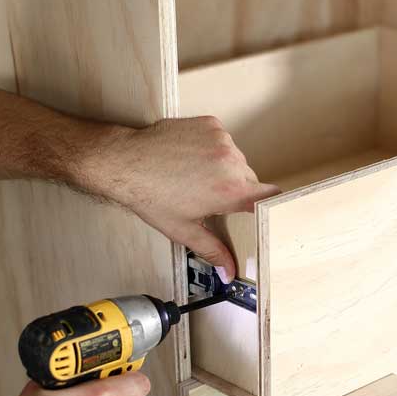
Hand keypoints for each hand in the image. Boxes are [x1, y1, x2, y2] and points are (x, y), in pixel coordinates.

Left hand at [98, 116, 279, 279]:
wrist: (125, 162)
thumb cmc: (150, 197)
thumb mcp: (184, 230)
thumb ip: (213, 250)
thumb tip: (230, 272)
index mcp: (231, 191)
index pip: (271, 197)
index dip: (269, 205)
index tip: (262, 211)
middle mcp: (232, 161)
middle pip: (250, 179)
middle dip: (237, 190)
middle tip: (212, 198)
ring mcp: (221, 139)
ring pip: (236, 159)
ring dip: (224, 168)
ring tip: (195, 175)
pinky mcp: (210, 123)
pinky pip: (222, 139)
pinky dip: (212, 148)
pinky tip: (190, 157)